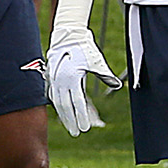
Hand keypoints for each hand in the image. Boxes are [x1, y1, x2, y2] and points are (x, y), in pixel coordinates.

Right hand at [44, 0, 118, 133]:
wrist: (68, 34)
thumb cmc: (85, 48)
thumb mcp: (96, 61)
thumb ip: (106, 75)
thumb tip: (117, 86)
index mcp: (73, 77)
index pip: (77, 102)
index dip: (81, 117)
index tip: (85, 129)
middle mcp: (61, 80)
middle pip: (65, 106)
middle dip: (71, 121)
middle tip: (77, 133)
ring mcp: (54, 78)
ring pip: (57, 102)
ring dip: (63, 116)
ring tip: (70, 126)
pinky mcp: (51, 77)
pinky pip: (53, 95)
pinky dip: (57, 106)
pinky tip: (62, 113)